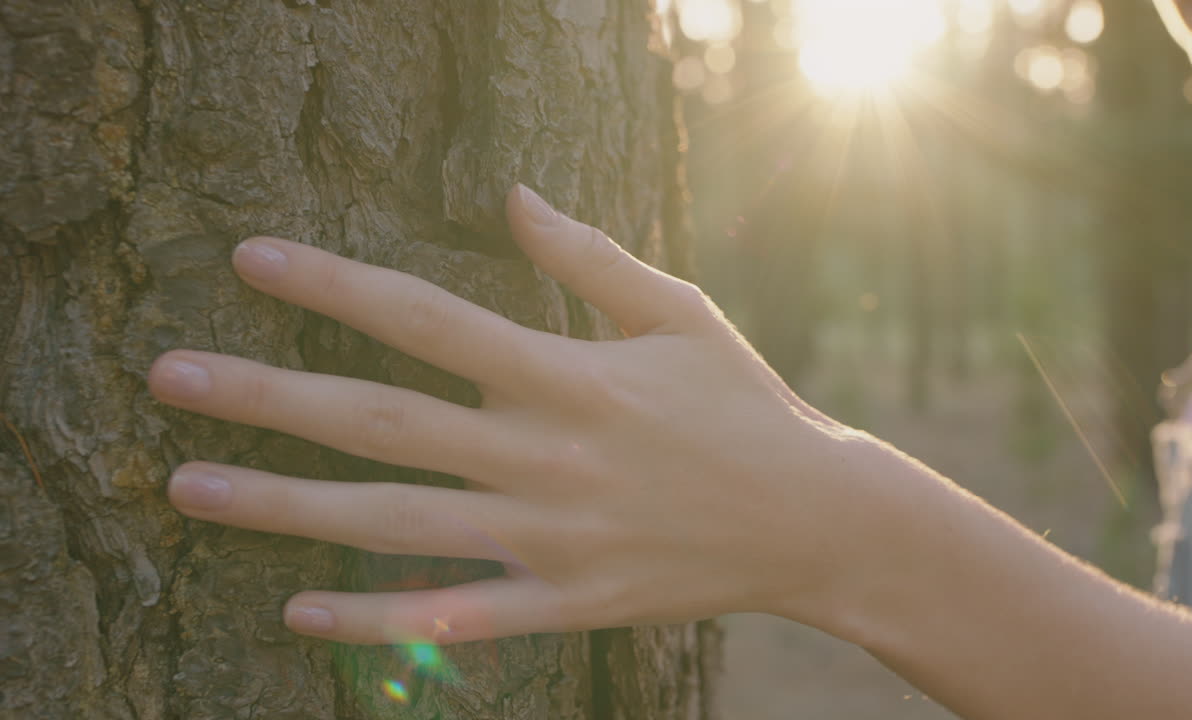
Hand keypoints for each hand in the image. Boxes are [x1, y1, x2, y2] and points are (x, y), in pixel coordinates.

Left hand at [149, 185, 861, 644]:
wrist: (816, 522)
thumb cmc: (744, 404)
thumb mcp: (680, 314)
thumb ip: (589, 258)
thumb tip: (511, 196)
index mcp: (570, 375)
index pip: (428, 319)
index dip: (334, 284)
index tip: (250, 258)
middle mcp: (547, 457)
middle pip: (384, 422)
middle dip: (270, 397)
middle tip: (169, 377)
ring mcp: (552, 538)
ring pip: (397, 524)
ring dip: (286, 508)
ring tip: (189, 487)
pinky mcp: (567, 603)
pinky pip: (457, 620)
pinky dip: (377, 623)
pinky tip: (298, 613)